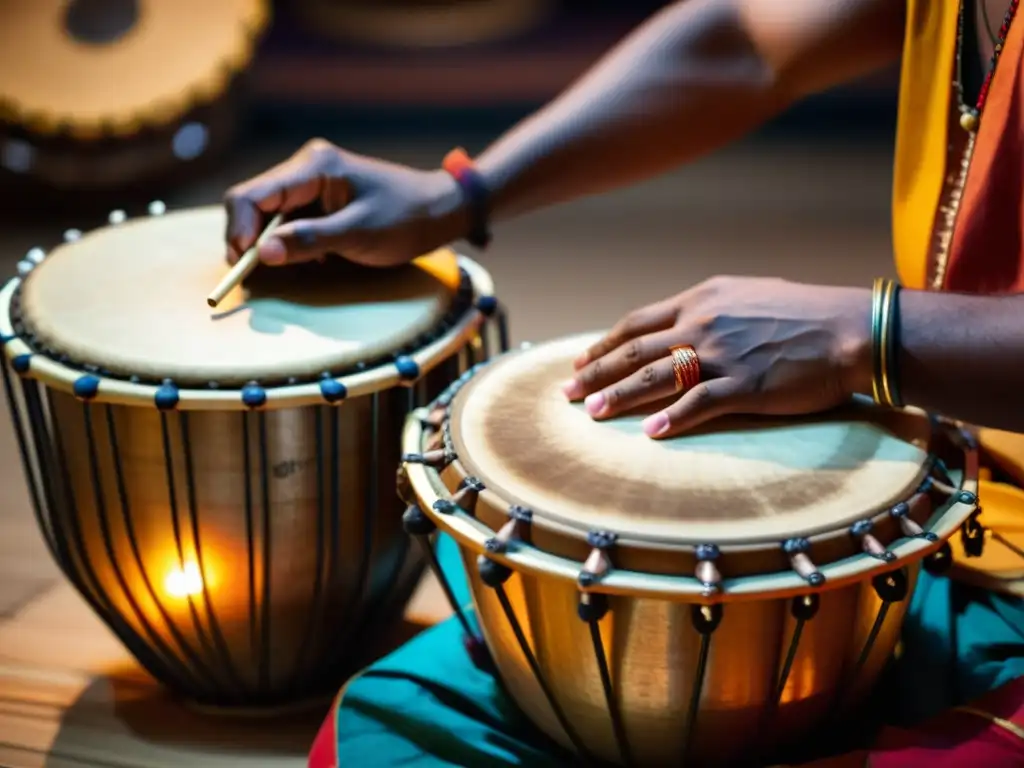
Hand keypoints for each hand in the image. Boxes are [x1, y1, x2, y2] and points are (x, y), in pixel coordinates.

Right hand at [223, 139, 468, 266]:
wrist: (441, 211)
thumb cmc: (406, 218)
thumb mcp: (360, 234)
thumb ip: (310, 241)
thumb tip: (262, 253)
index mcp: (314, 167)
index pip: (253, 194)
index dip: (239, 229)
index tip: (242, 263)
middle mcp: (306, 169)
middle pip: (253, 202)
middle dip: (247, 238)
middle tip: (250, 274)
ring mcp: (311, 185)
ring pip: (267, 215)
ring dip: (266, 244)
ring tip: (279, 269)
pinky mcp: (319, 202)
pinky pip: (287, 223)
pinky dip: (286, 244)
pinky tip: (304, 261)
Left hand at [562, 276, 872, 437]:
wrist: (852, 328)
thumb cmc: (805, 312)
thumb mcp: (747, 296)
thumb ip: (710, 310)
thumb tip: (682, 324)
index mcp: (701, 299)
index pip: (637, 323)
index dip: (605, 343)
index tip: (581, 360)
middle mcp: (703, 323)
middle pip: (634, 351)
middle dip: (595, 372)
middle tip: (567, 392)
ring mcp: (722, 354)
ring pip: (654, 377)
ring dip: (618, 396)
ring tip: (592, 413)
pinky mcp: (745, 384)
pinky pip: (698, 404)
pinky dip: (672, 420)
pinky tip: (651, 434)